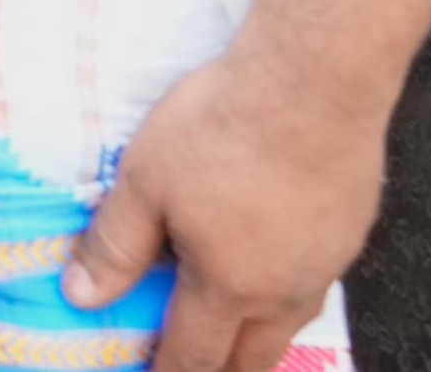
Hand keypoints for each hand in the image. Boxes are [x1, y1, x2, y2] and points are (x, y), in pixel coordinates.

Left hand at [63, 48, 376, 369]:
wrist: (312, 88)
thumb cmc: (219, 131)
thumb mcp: (144, 183)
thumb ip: (115, 246)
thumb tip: (81, 298)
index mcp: (229, 288)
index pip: (194, 355)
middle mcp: (284, 292)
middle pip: (252, 358)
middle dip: (220, 370)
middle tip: (192, 367)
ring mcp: (325, 265)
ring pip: (289, 325)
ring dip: (258, 339)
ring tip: (234, 335)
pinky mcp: (350, 232)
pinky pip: (314, 284)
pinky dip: (287, 295)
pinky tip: (276, 267)